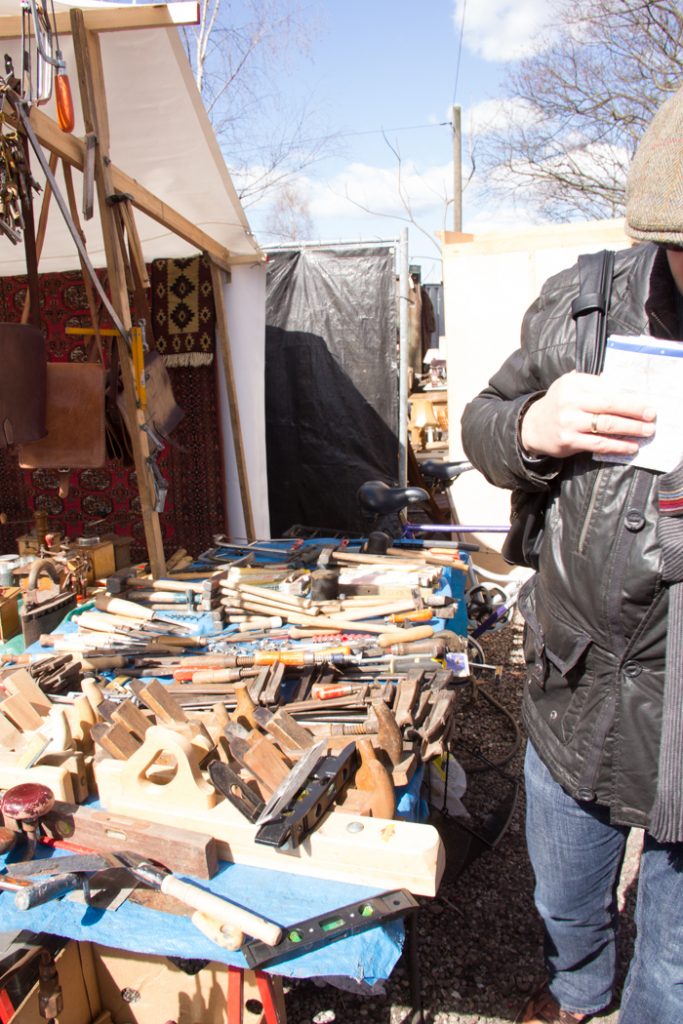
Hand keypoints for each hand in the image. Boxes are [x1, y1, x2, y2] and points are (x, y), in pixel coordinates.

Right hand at [520, 371, 656, 457]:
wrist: (533, 426)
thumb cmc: (559, 404)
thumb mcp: (571, 386)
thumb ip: (595, 384)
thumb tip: (626, 386)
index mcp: (574, 383)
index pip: (607, 387)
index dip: (629, 395)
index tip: (646, 400)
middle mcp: (570, 401)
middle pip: (610, 404)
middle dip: (634, 410)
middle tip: (651, 415)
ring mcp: (569, 422)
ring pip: (607, 425)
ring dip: (631, 429)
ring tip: (646, 431)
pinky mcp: (569, 441)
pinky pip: (599, 443)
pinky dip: (618, 445)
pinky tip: (631, 446)